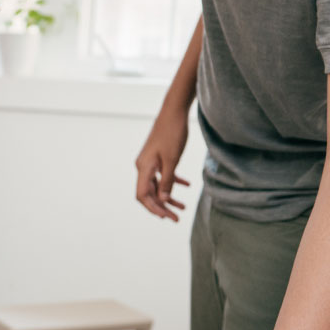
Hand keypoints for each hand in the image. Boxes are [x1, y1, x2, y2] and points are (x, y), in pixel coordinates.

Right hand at [134, 106, 190, 221]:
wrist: (174, 111)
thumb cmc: (172, 133)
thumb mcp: (172, 160)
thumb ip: (167, 181)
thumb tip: (164, 199)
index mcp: (143, 167)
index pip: (142, 195)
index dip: (153, 208)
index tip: (166, 217)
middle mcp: (143, 166)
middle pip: (149, 193)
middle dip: (162, 207)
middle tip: (176, 218)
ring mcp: (150, 162)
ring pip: (157, 186)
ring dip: (168, 197)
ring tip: (182, 208)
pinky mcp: (158, 157)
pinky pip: (163, 175)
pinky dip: (172, 182)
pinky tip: (186, 185)